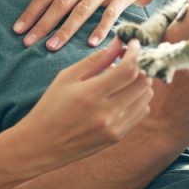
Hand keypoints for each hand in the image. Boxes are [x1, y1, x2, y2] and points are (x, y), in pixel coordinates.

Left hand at [15, 0, 188, 50]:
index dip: (31, 11)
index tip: (18, 28)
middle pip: (60, 3)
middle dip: (42, 24)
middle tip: (27, 42)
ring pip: (81, 10)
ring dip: (65, 30)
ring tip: (51, 47)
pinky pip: (110, 13)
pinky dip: (100, 28)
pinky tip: (90, 43)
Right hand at [16, 39, 152, 167]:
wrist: (42, 145)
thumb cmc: (50, 107)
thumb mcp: (67, 77)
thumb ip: (95, 60)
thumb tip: (118, 43)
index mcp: (90, 94)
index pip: (128, 70)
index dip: (136, 52)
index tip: (133, 43)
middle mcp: (106, 113)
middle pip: (143, 82)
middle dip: (140, 64)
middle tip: (130, 57)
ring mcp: (114, 127)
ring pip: (146, 96)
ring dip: (141, 81)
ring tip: (125, 75)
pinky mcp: (117, 137)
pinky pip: (141, 112)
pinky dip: (138, 97)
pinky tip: (123, 93)